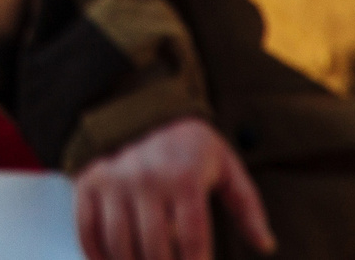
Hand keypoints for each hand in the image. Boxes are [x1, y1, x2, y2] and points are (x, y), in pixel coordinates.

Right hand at [74, 117, 275, 259]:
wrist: (143, 110)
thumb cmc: (191, 148)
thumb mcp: (225, 168)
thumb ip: (247, 207)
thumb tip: (267, 245)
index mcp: (183, 176)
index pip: (192, 239)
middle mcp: (146, 178)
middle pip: (154, 249)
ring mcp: (113, 181)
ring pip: (120, 244)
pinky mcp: (89, 184)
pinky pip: (87, 231)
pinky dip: (96, 256)